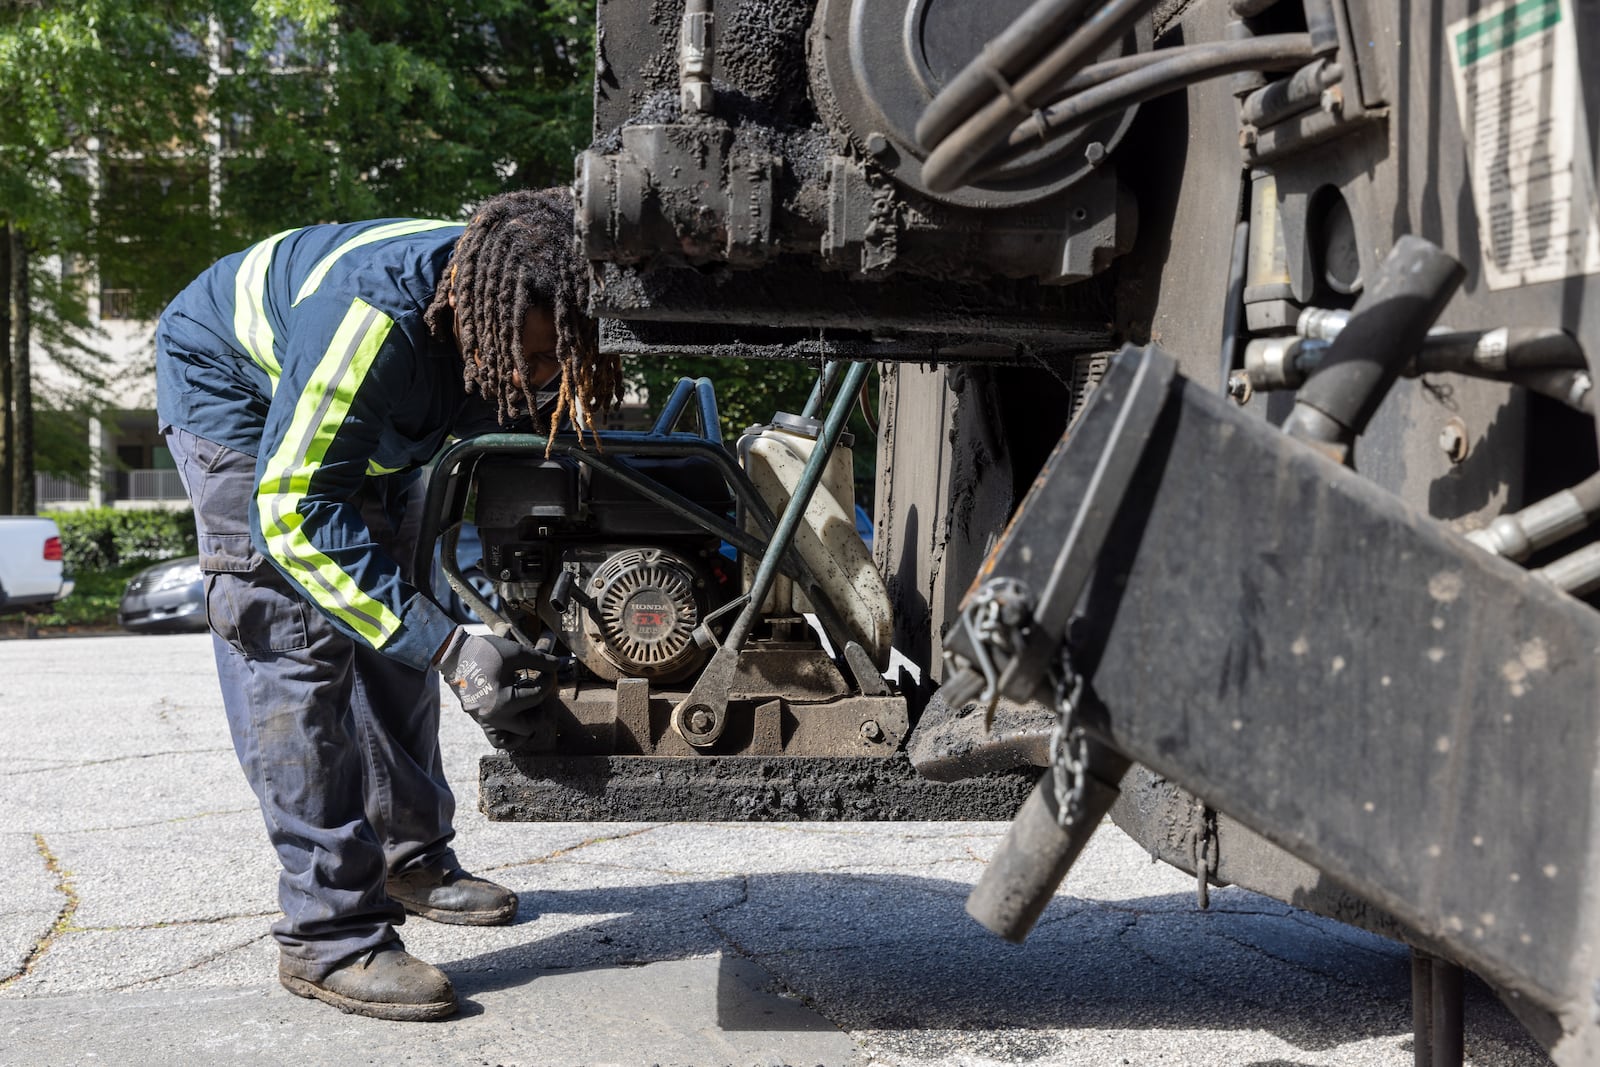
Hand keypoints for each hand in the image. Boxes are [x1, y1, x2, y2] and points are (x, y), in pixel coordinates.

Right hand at [435, 629, 557, 737]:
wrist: (453, 654)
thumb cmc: (484, 651)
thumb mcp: (515, 653)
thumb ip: (540, 660)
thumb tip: (560, 665)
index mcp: (505, 702)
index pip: (538, 696)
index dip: (549, 681)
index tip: (551, 671)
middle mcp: (494, 717)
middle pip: (530, 725)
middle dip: (540, 709)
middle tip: (541, 693)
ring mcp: (484, 721)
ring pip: (512, 740)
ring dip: (526, 729)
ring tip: (531, 711)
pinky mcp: (479, 719)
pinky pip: (496, 738)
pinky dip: (509, 735)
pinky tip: (518, 720)